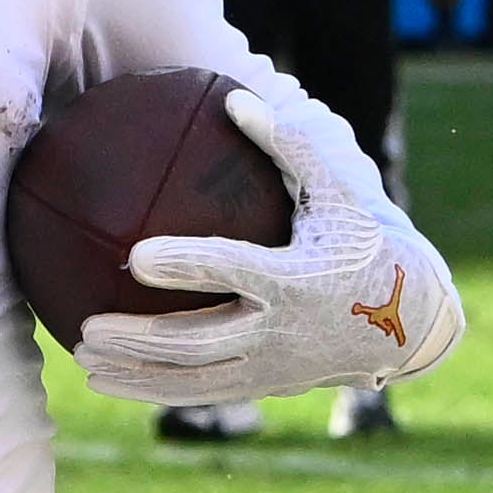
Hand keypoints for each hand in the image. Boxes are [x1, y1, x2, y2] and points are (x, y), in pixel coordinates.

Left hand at [73, 74, 467, 408]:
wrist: (409, 321)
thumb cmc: (364, 242)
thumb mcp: (339, 193)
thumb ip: (289, 147)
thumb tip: (235, 99)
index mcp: (297, 277)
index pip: (232, 271)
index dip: (185, 265)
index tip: (135, 255)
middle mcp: (280, 329)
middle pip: (199, 341)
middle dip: (141, 339)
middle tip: (88, 326)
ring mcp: (271, 365)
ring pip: (191, 379)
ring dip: (135, 373)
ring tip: (83, 361)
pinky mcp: (264, 386)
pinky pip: (199, 393)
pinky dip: (151, 391)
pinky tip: (107, 380)